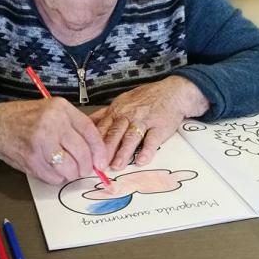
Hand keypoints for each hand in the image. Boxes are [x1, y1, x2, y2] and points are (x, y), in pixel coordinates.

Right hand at [0, 97, 107, 183]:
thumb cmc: (25, 118)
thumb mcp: (51, 111)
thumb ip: (73, 126)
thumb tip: (96, 152)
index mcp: (60, 109)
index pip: (90, 132)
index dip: (99, 151)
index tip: (102, 162)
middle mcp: (52, 124)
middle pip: (82, 154)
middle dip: (86, 167)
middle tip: (84, 170)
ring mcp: (41, 143)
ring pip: (70, 169)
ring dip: (71, 174)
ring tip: (66, 169)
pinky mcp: (32, 160)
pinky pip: (55, 178)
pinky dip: (57, 179)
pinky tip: (52, 170)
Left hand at [90, 76, 208, 170]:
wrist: (172, 92)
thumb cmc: (145, 99)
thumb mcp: (122, 101)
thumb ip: (104, 115)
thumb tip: (86, 124)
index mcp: (117, 111)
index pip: (102, 128)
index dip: (93, 143)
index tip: (86, 157)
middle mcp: (128, 115)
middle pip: (114, 133)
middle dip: (105, 150)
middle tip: (98, 166)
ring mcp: (145, 120)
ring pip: (131, 137)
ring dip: (123, 152)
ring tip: (116, 166)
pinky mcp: (160, 127)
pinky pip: (152, 139)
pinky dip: (147, 151)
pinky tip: (142, 161)